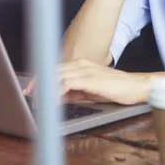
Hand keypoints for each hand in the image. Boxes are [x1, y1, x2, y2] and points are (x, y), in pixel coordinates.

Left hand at [23, 59, 152, 104]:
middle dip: (37, 83)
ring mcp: (85, 70)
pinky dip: (56, 92)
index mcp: (81, 64)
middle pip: (52, 70)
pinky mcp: (90, 78)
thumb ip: (74, 92)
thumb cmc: (117, 89)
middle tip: (27, 96)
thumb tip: (58, 98)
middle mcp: (81, 64)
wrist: (137, 86)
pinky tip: (52, 100)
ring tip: (37, 100)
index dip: (40, 79)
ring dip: (44, 89)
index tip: (30, 91)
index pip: (55, 69)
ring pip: (57, 76)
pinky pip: (67, 83)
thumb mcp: (90, 91)